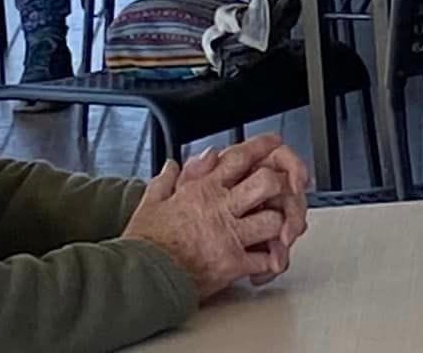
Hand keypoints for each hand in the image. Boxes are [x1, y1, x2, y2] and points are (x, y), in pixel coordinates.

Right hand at [124, 134, 308, 298]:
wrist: (139, 279)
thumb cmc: (144, 244)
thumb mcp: (150, 203)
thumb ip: (167, 180)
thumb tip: (173, 165)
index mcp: (203, 190)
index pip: (240, 157)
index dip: (262, 147)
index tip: (274, 143)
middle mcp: (221, 209)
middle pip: (267, 183)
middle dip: (280, 184)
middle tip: (283, 192)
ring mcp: (229, 236)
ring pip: (274, 220)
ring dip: (280, 225)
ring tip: (277, 228)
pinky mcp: (232, 265)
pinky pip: (266, 259)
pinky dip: (272, 261)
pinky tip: (268, 260)